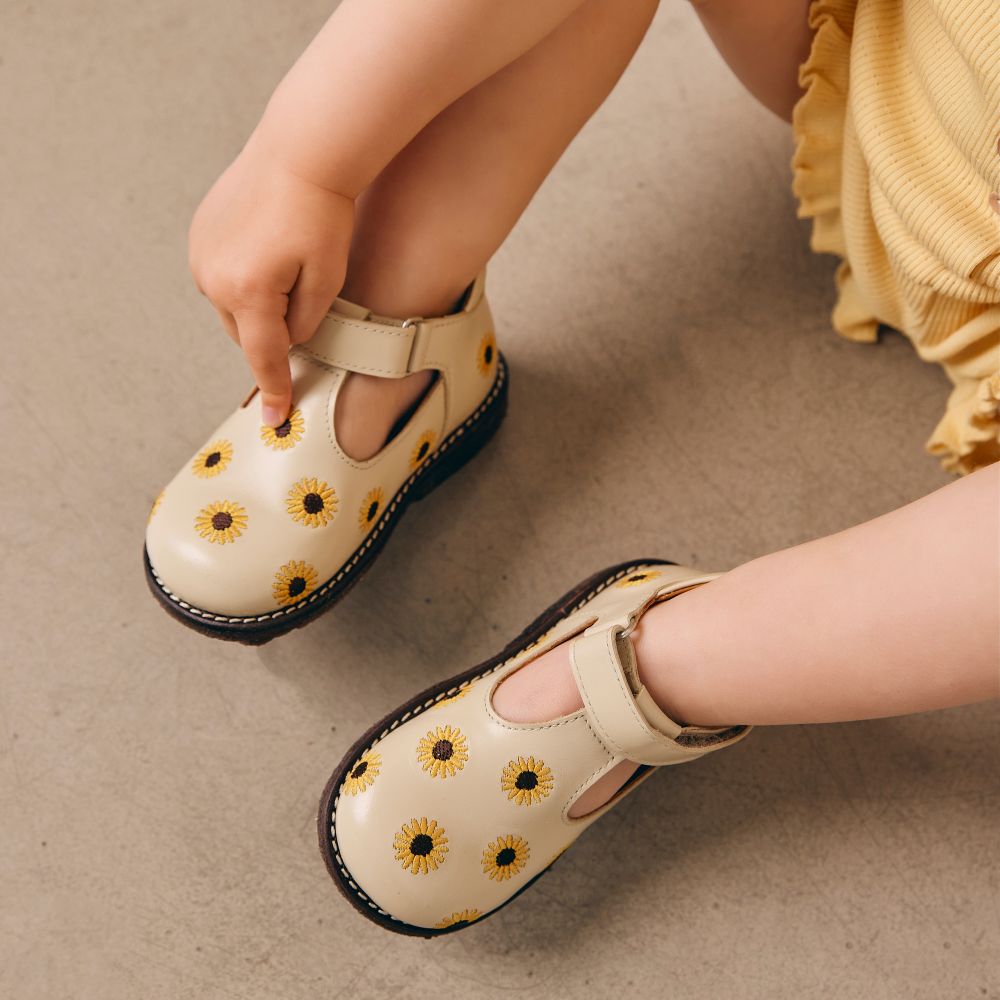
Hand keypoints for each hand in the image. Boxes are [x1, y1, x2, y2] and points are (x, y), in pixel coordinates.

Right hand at [188, 134, 354, 425]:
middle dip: (273, 333)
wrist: (300, 152)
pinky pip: (220, 278)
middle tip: (303, 304)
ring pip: (232, 307)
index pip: (265, 357)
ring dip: (256, 306)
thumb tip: (287, 343)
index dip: (274, 389)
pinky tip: (268, 255)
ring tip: (287, 270)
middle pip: (246, 334)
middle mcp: (214, 278)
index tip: (275, 420)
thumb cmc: (323, 213)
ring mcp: (201, 255)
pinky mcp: (199, 236)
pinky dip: (243, 280)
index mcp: (250, 293)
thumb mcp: (327, 279)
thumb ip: (306, 322)